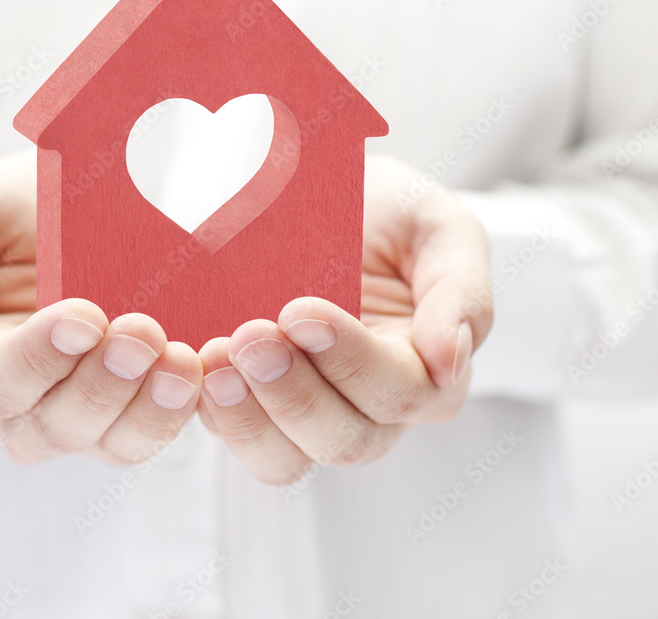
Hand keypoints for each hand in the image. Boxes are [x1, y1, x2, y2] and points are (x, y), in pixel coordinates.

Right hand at [0, 151, 202, 464]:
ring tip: (182, 364)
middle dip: (101, 383)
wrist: (61, 204)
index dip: (37, 359)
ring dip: (149, 410)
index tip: (84, 316)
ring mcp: (84, 414)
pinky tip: (203, 374)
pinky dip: (182, 411)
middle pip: (54, 426)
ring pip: (111, 442)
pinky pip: (155, 431)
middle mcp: (22, 408)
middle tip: (142, 331)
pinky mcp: (136, 406)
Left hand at [196, 155, 493, 484]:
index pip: (402, 393)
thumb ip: (461, 290)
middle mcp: (371, 407)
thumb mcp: (440, 228)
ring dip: (249, 418)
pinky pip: (238, 437)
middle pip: (344, 440)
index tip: (300, 310)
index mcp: (426, 370)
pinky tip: (196, 371)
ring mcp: (310, 409)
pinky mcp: (256, 403)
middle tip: (250, 335)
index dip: (352, 361)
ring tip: (215, 363)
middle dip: (294, 393)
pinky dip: (214, 413)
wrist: (326, 196)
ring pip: (287, 460)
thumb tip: (451, 361)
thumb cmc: (391, 215)